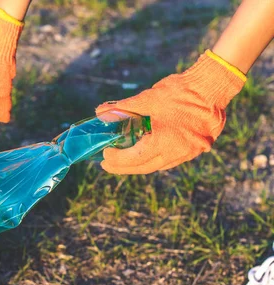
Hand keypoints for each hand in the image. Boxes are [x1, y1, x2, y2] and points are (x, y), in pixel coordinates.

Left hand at [96, 50, 245, 174]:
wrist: (214, 86)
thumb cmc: (180, 91)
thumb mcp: (148, 99)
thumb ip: (123, 109)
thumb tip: (100, 112)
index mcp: (165, 142)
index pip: (135, 158)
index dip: (118, 159)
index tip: (105, 154)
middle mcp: (178, 153)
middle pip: (145, 167)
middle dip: (124, 167)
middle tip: (108, 165)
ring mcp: (189, 153)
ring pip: (158, 165)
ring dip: (140, 164)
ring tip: (123, 160)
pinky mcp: (196, 148)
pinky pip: (171, 159)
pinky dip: (155, 158)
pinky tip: (145, 153)